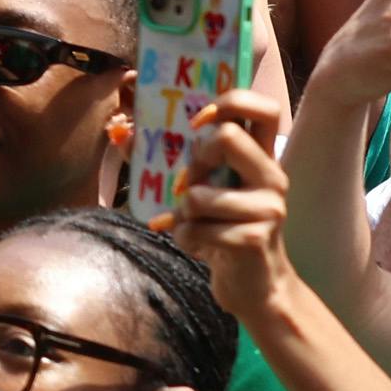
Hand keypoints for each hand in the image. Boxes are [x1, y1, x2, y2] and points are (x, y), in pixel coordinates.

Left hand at [164, 84, 298, 316]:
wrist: (254, 288)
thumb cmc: (222, 230)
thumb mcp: (203, 189)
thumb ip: (170, 158)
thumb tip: (118, 129)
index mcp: (262, 157)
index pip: (264, 108)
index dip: (229, 102)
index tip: (198, 122)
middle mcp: (272, 176)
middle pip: (227, 137)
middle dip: (194, 160)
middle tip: (189, 184)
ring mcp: (268, 208)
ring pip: (198, 194)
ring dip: (182, 212)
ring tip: (192, 224)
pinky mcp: (254, 240)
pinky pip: (194, 229)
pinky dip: (184, 238)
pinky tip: (198, 245)